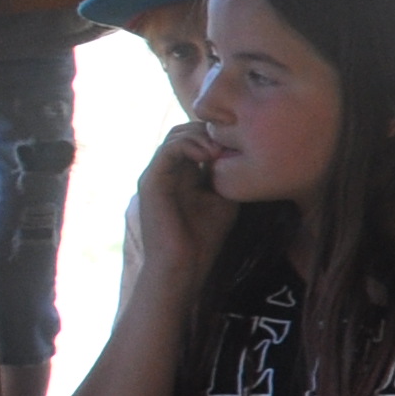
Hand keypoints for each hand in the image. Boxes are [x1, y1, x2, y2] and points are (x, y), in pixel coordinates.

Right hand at [126, 122, 235, 279]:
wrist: (185, 264)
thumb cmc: (204, 237)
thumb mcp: (224, 198)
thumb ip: (227, 175)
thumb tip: (244, 153)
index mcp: (181, 173)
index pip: (195, 138)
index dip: (217, 135)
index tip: (241, 143)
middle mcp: (166, 170)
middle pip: (184, 131)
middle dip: (209, 131)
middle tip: (231, 142)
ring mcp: (156, 174)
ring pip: (175, 136)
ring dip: (201, 136)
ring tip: (220, 150)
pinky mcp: (150, 182)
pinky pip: (167, 150)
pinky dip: (189, 146)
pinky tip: (209, 155)